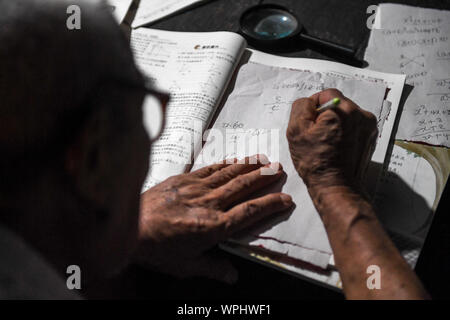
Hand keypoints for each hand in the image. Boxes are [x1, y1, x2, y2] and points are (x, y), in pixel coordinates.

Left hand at [136, 155, 292, 282]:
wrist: (127, 227)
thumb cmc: (156, 250)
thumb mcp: (185, 266)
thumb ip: (212, 268)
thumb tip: (233, 276)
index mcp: (213, 227)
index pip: (249, 213)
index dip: (270, 204)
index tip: (285, 198)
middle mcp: (208, 204)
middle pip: (242, 187)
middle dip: (263, 177)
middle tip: (279, 169)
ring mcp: (196, 188)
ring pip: (229, 174)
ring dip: (248, 166)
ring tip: (264, 159)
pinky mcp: (183, 179)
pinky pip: (210, 169)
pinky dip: (225, 164)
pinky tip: (235, 160)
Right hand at [286, 89, 377, 192]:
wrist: (337, 186)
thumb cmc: (317, 163)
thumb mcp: (296, 131)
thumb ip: (300, 107)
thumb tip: (309, 103)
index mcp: (342, 110)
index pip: (325, 94)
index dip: (313, 107)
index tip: (309, 123)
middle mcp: (360, 114)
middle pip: (338, 104)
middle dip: (325, 116)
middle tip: (316, 135)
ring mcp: (368, 127)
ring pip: (346, 115)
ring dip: (336, 124)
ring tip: (327, 143)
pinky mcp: (371, 138)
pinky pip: (354, 127)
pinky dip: (345, 133)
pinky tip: (337, 147)